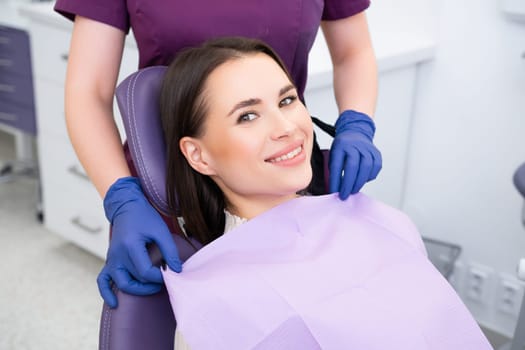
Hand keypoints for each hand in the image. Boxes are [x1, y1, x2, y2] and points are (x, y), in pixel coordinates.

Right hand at [97, 177, 181, 307]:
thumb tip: (177, 270)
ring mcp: (111, 259)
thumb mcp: (161, 231)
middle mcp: (117, 255)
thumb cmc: (145, 217)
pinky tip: (115, 303)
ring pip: (120, 283)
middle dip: (151, 285)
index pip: (145, 271)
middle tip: (165, 280)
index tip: (171, 272)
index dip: (160, 277)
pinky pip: (103, 280)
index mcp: (130, 246)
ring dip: (136, 290)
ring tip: (152, 288)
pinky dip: (106, 292)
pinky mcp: (110, 261)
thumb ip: (169, 251)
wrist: (127, 207)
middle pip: (133, 280)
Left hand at [329, 110, 381, 199]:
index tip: (334, 192)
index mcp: (340, 145)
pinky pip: (376, 167)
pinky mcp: (376, 152)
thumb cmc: (342, 148)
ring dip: (359, 182)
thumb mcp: (333, 154)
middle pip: (353, 166)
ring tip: (353, 190)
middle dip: (348, 183)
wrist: (355, 133)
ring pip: (366, 167)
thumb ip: (335, 169)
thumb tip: (336, 189)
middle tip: (344, 195)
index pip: (337, 165)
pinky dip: (370, 176)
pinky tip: (364, 180)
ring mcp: (367, 148)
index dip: (335, 180)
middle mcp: (354, 145)